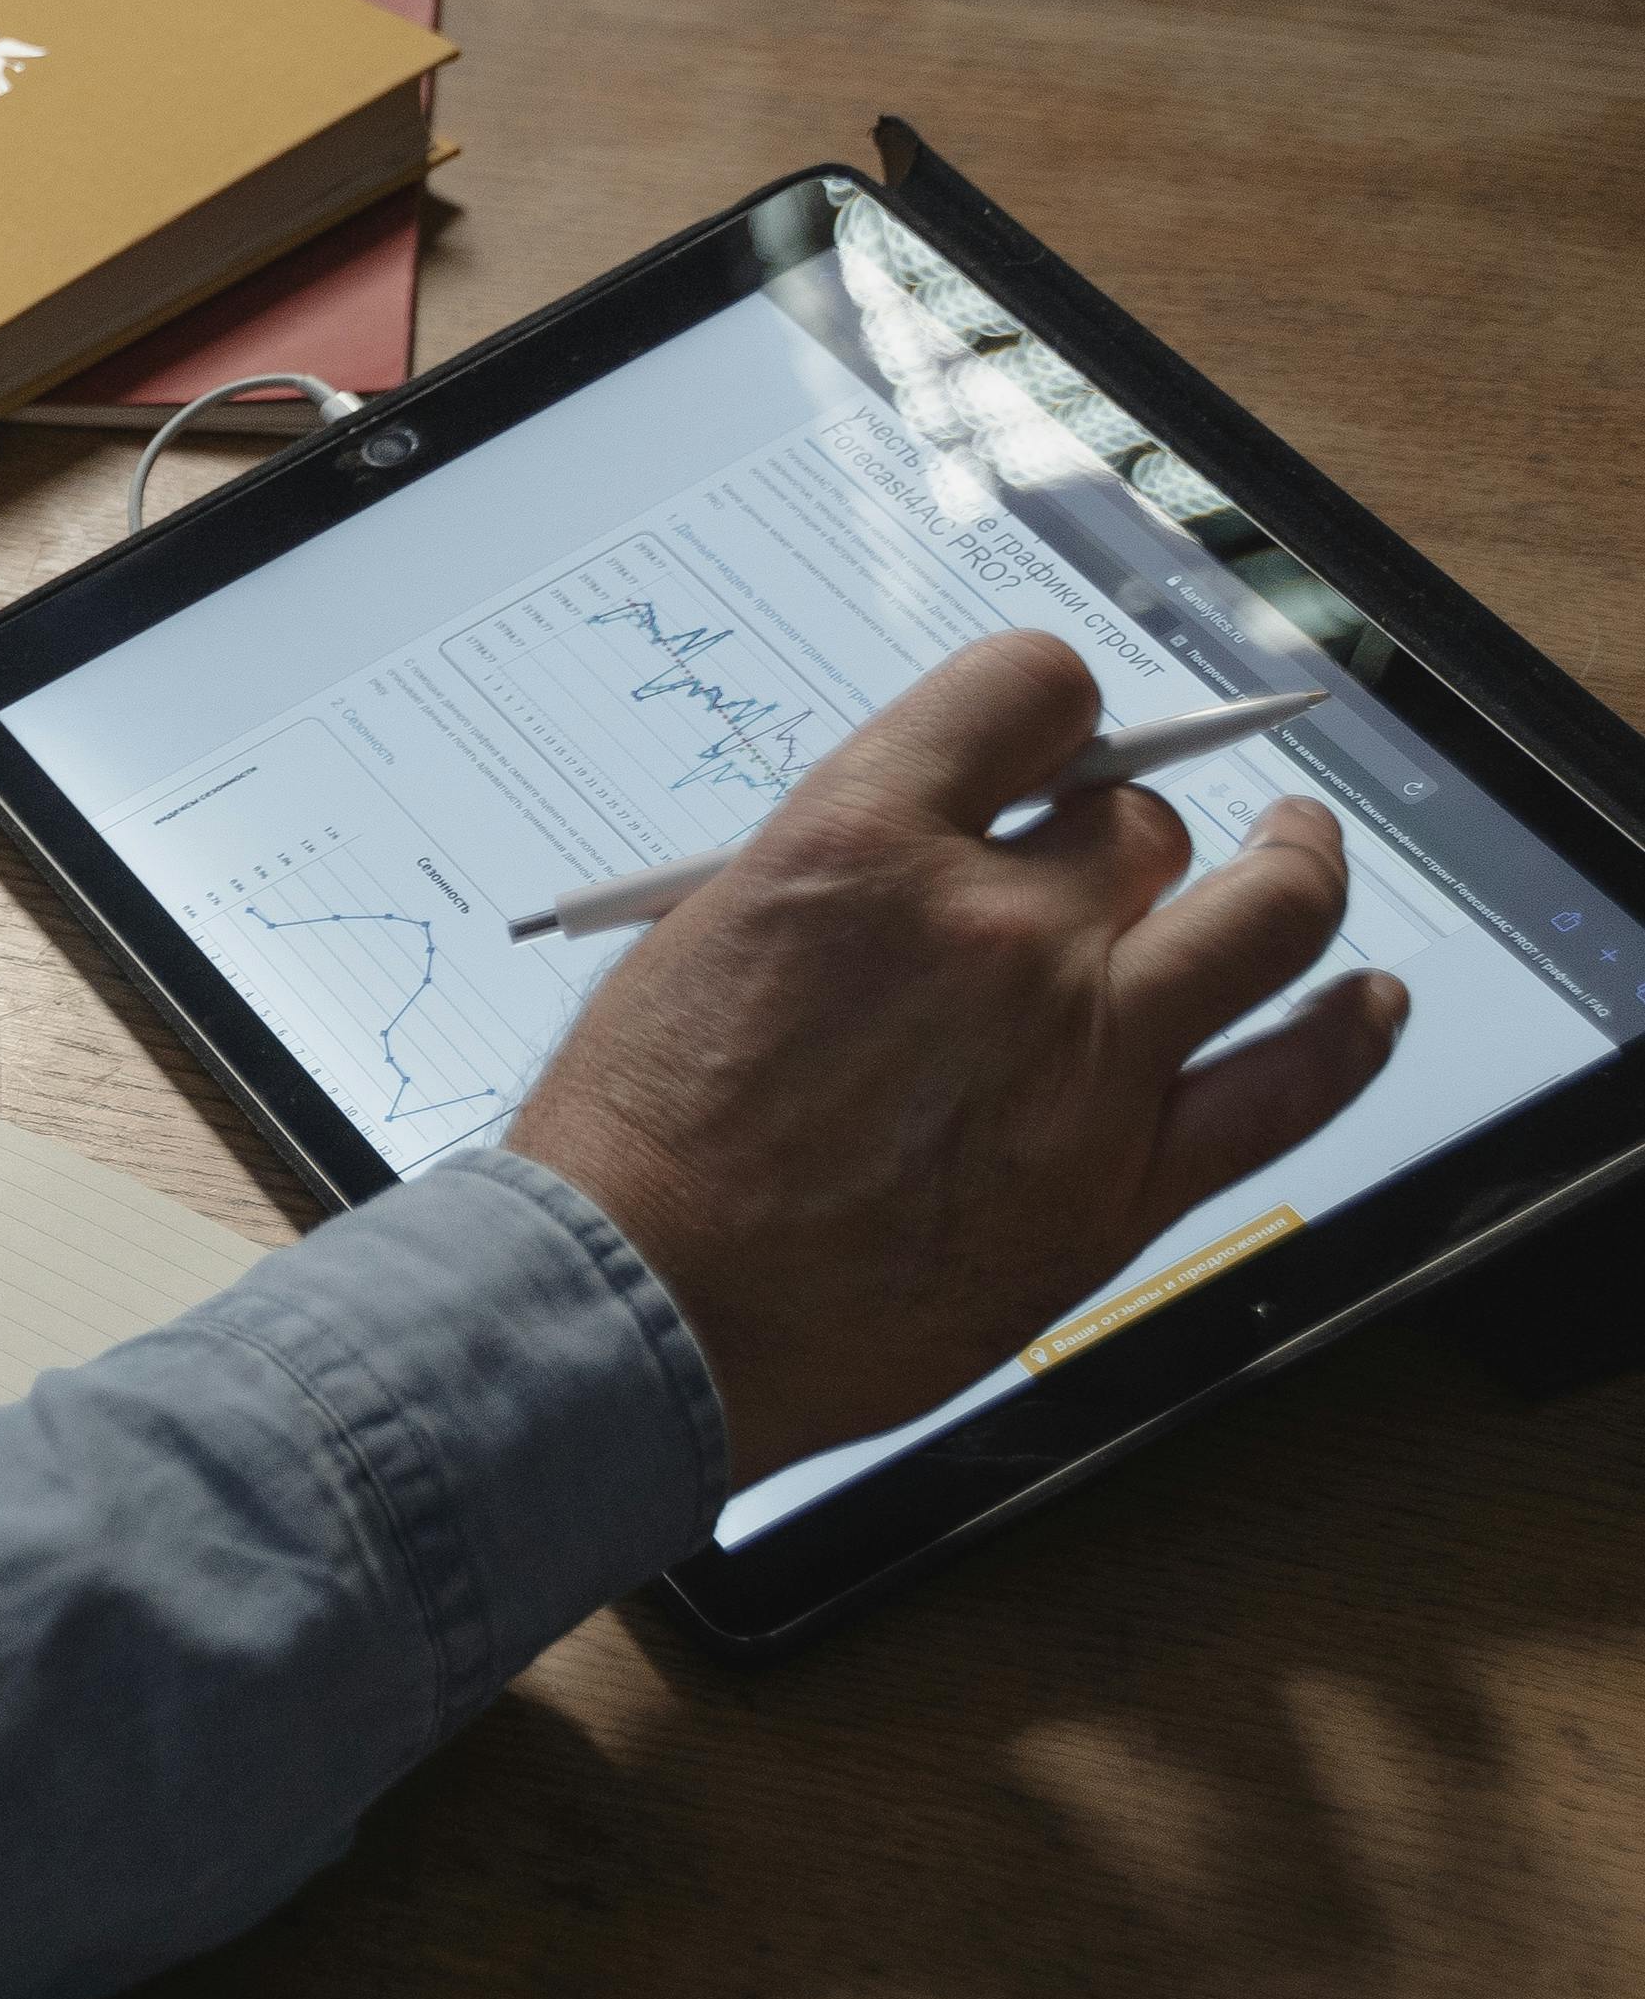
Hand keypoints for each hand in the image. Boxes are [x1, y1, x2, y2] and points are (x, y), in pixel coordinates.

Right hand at [505, 632, 1407, 1482]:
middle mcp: (998, 929)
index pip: (1031, 690)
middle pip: (1139, 823)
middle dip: (1119, 830)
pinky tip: (1363, 1007)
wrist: (640, 1308)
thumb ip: (838, 884)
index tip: (1050, 745)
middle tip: (1107, 859)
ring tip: (1299, 859)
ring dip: (1295, 872)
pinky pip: (1292, 1084)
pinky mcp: (1123, 1179)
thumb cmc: (635, 1143)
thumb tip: (930, 865)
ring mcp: (1081, 1054)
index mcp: (865, 843)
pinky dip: (1347, 1035)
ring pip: (1267, 916)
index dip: (1053, 711)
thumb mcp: (701, 940)